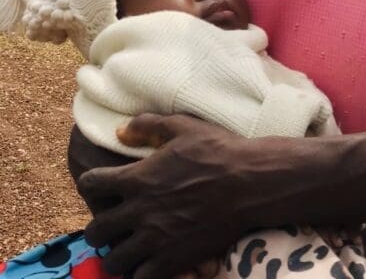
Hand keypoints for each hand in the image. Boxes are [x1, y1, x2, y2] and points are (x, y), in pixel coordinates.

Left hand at [80, 113, 313, 278]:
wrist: (250, 182)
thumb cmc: (217, 150)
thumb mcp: (183, 126)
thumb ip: (147, 126)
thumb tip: (120, 132)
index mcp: (138, 178)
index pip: (92, 184)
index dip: (92, 183)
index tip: (101, 185)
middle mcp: (140, 211)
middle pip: (96, 231)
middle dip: (99, 228)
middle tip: (111, 224)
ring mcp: (155, 239)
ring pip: (114, 261)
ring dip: (117, 255)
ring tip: (127, 249)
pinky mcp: (173, 260)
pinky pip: (140, 278)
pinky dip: (141, 272)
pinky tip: (150, 262)